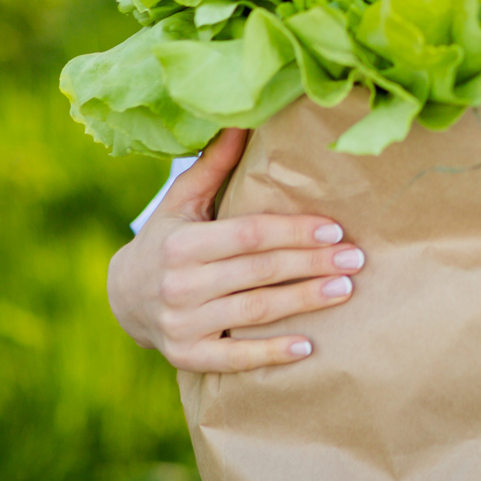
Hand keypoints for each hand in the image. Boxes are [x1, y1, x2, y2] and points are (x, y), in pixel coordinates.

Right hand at [107, 127, 366, 370]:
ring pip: (255, 312)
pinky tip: (308, 347)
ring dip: (304, 302)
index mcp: (182, 243)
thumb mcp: (183, 199)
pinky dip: (272, 354)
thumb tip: (243, 120)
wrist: (124, 297)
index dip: (293, 232)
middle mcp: (180, 285)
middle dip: (311, 264)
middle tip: (355, 258)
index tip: (334, 228)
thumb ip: (214, 164)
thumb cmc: (166, 238)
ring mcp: (183, 325)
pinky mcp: (188, 357)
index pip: (249, 236)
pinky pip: (236, 359)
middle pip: (259, 273)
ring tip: (344, 290)